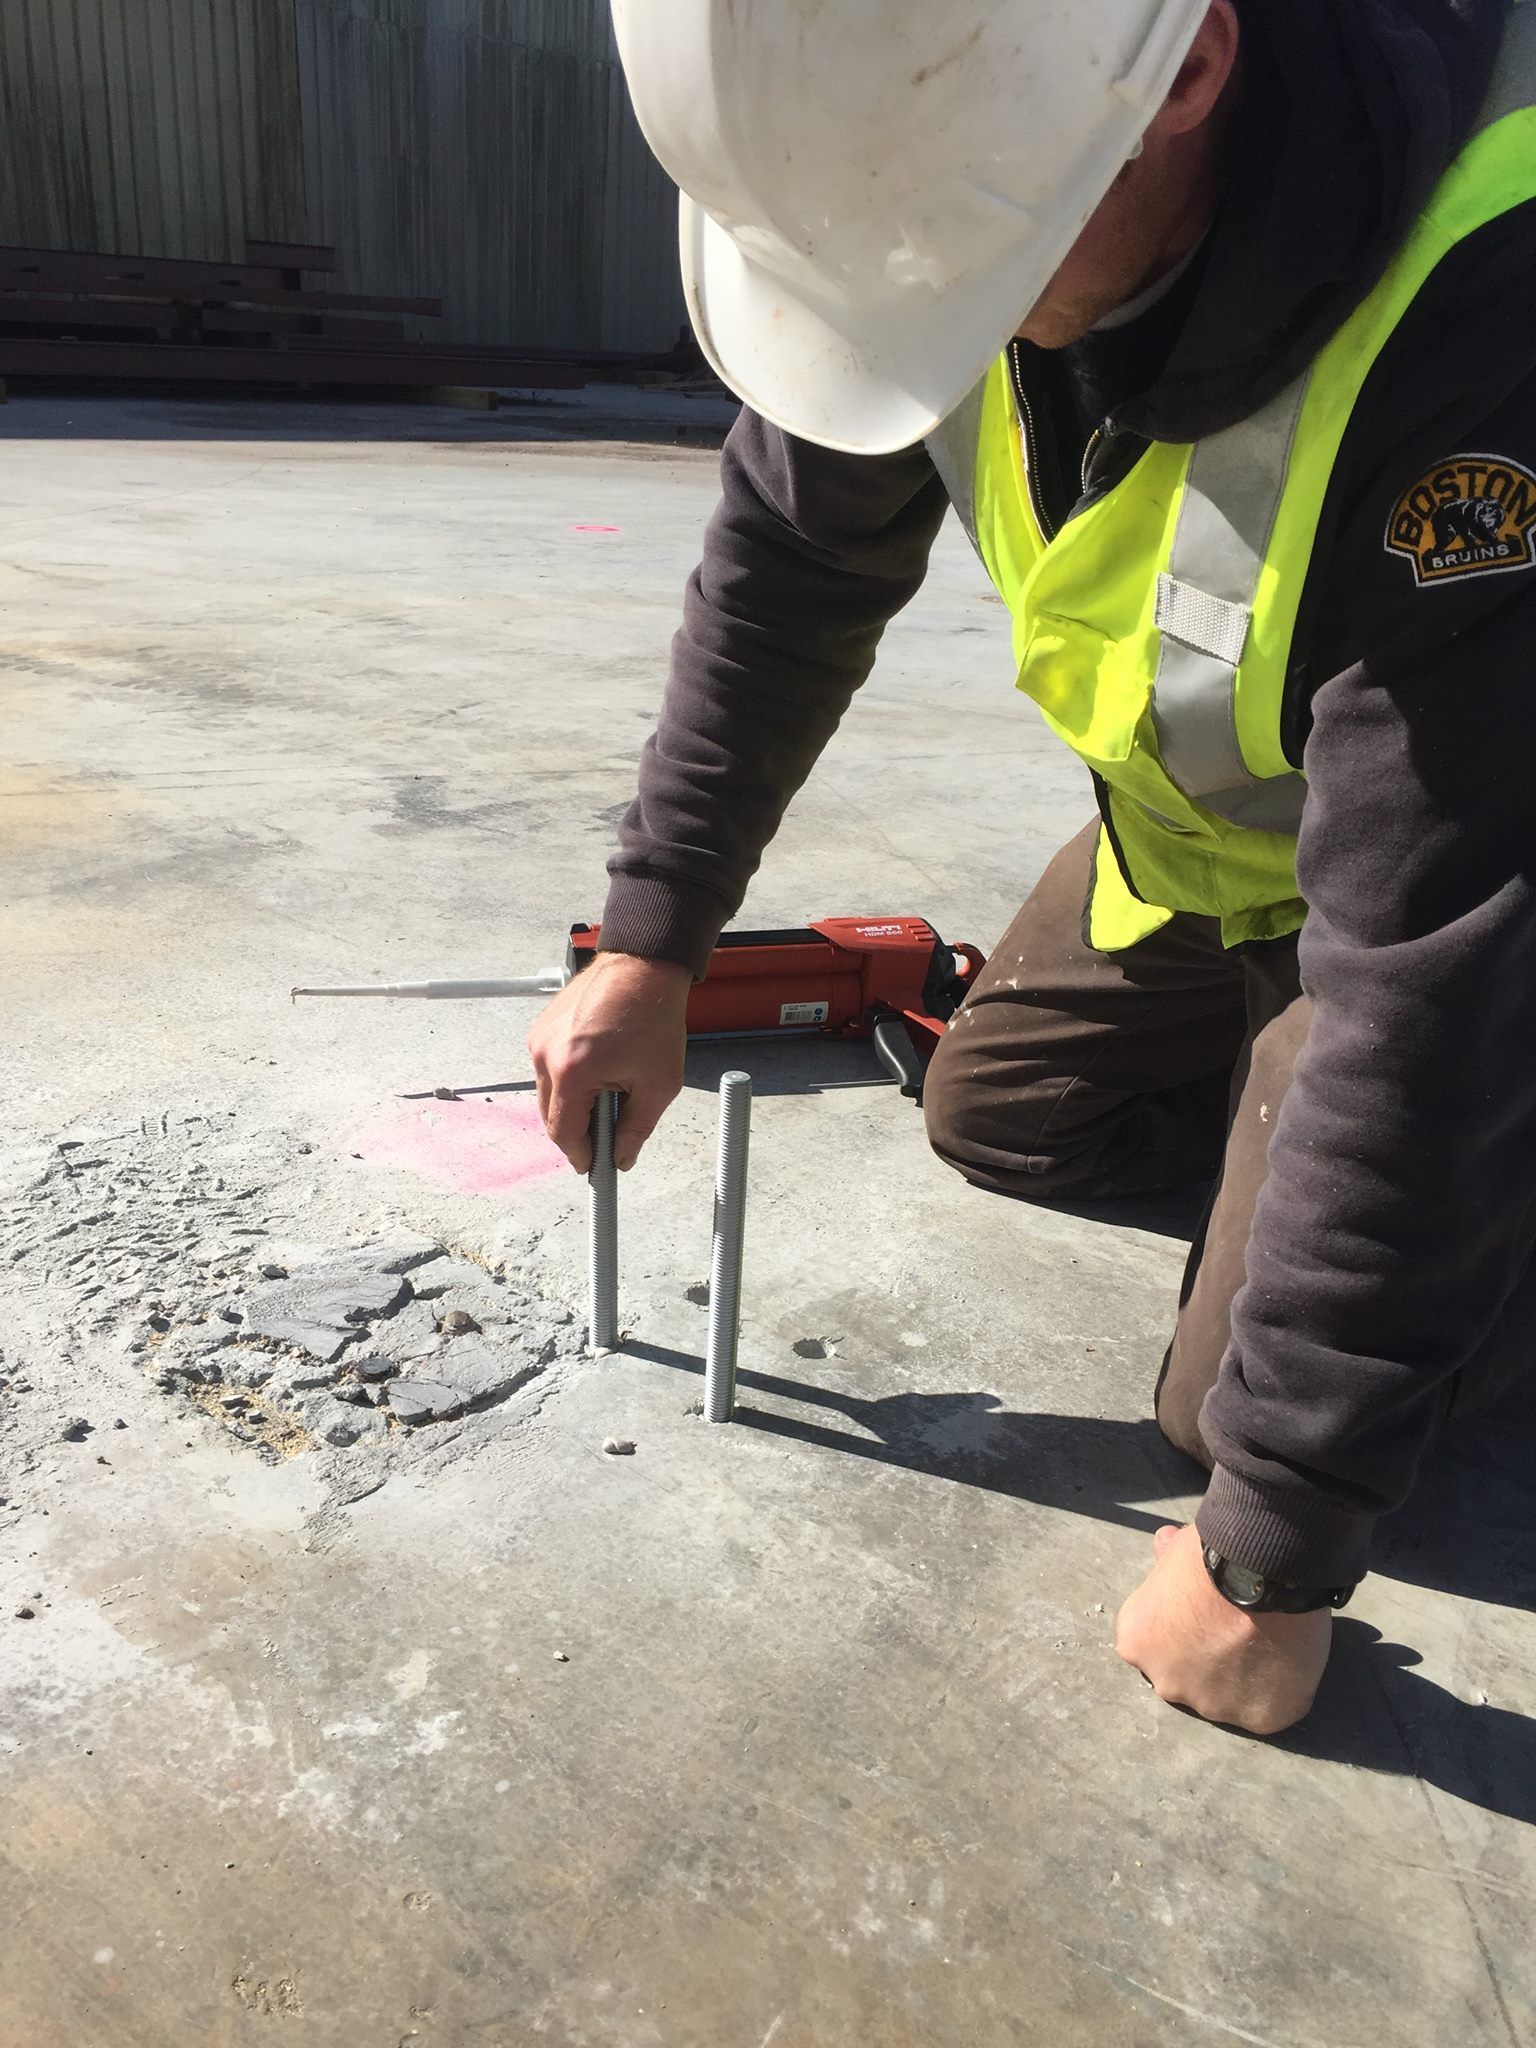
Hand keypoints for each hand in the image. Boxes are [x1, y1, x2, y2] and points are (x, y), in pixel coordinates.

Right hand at [528, 951, 690, 1171]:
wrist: (645, 965)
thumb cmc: (654, 1018)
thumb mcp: (658, 1085)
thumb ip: (636, 1130)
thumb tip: (621, 1159)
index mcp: (572, 1073)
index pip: (564, 1133)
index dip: (580, 1156)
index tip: (594, 1167)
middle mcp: (545, 1055)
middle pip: (551, 1115)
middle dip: (577, 1131)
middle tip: (608, 1135)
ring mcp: (539, 1038)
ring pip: (548, 1092)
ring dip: (573, 1103)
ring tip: (610, 1092)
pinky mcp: (542, 1027)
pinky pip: (549, 1067)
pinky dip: (569, 1078)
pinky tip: (600, 1069)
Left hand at [1114, 1522, 1330, 1734]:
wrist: (1260, 1572)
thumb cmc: (1211, 1553)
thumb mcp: (1175, 1547)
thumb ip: (1166, 1559)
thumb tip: (1164, 1544)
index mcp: (1137, 1642)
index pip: (1156, 1642)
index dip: (1184, 1626)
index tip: (1207, 1611)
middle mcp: (1166, 1684)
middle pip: (1188, 1676)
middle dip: (1209, 1657)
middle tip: (1238, 1628)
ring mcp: (1212, 1707)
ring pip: (1229, 1697)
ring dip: (1245, 1677)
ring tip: (1268, 1640)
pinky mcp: (1259, 1720)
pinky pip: (1269, 1709)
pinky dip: (1282, 1689)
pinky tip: (1289, 1659)